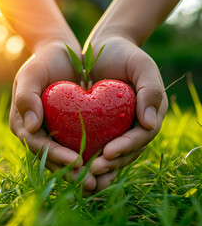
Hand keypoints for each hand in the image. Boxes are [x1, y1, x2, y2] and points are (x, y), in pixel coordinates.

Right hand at [9, 40, 96, 190]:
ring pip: (63, 158)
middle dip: (69, 171)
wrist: (59, 53)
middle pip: (50, 158)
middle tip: (90, 183)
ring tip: (99, 182)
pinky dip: (89, 159)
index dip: (55, 155)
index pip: (37, 145)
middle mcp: (36, 132)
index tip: (75, 161)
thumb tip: (31, 126)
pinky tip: (105, 166)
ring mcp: (51, 133)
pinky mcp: (66, 130)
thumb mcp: (31, 74)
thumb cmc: (43, 62)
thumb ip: (26, 97)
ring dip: (80, 172)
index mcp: (23, 123)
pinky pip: (76, 147)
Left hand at [86, 36, 167, 190]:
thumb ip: (150, 90)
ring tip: (84, 177)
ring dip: (101, 168)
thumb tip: (151, 124)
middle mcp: (135, 125)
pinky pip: (95, 145)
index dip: (127, 147)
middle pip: (127, 152)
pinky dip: (87, 157)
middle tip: (93, 171)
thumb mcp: (141, 66)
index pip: (141, 137)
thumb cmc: (124, 54)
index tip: (108, 153)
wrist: (103, 49)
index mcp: (149, 113)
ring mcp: (118, 128)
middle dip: (111, 163)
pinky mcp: (101, 128)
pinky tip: (73, 166)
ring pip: (113, 154)